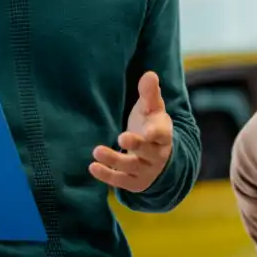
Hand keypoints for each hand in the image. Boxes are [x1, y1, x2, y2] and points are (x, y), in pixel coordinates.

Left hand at [90, 71, 172, 192]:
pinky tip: (92, 166)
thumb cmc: (151, 126)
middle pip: (148, 152)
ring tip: (96, 151)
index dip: (157, 134)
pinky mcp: (133, 182)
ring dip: (114, 160)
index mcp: (163, 135)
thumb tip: (149, 74)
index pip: (163, 135)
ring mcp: (145, 170)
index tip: (149, 131)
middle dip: (136, 145)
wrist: (156, 158)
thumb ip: (150, 93)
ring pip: (131, 167)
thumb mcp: (152, 110)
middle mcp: (157, 155)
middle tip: (122, 137)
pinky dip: (106, 175)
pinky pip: (120, 181)